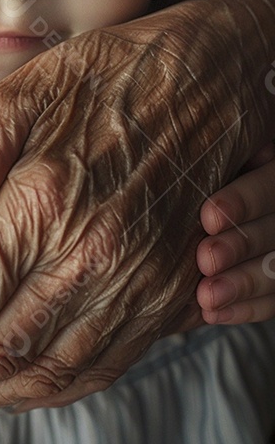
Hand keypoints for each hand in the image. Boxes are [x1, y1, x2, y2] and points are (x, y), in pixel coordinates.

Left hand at [0, 0, 274, 411]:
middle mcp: (92, 256)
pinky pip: (103, 364)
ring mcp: (134, 282)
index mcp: (43, 203)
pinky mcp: (165, 293)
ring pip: (50, 370)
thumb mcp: (23, 94)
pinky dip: (51, 386)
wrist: (205, 81)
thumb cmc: (106, 76)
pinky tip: (18, 381)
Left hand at [197, 143, 274, 324]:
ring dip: (242, 285)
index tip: (207, 217)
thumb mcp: (213, 149)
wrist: (199, 196)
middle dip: (240, 246)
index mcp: (271, 165)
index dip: (243, 201)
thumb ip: (214, 149)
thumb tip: (179, 131)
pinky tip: (213, 313)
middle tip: (204, 259)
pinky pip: (272, 302)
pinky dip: (244, 310)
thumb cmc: (193, 157)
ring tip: (206, 297)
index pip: (269, 184)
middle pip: (274, 229)